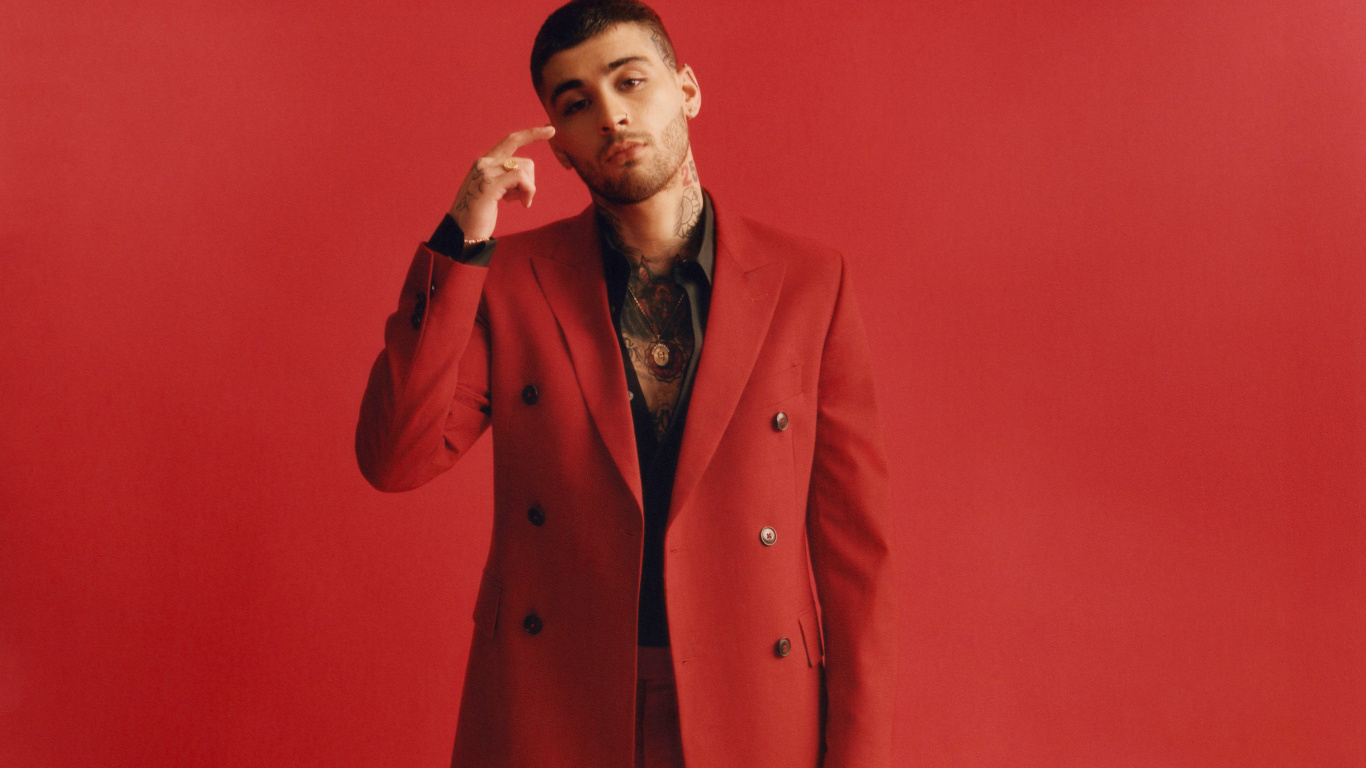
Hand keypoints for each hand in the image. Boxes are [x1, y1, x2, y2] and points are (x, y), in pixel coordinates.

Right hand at [449, 125, 555, 241]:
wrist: (463, 234)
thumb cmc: (479, 216)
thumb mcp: (494, 191)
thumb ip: (505, 178)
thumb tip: (523, 175)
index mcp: (485, 163)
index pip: (511, 140)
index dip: (531, 134)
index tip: (550, 129)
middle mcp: (484, 163)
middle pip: (525, 161)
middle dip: (531, 181)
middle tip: (523, 199)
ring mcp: (485, 172)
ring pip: (525, 169)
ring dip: (528, 190)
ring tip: (516, 203)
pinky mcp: (490, 185)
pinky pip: (521, 179)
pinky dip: (528, 192)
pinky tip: (522, 204)